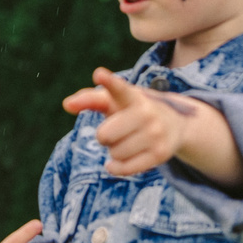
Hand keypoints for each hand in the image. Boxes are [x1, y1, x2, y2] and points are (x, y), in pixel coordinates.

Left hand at [63, 67, 226, 179]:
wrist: (176, 125)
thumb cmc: (134, 111)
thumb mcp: (115, 101)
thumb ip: (90, 99)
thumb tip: (66, 104)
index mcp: (132, 96)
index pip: (118, 88)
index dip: (109, 82)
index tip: (99, 74)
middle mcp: (146, 112)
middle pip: (105, 135)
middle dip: (104, 136)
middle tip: (116, 131)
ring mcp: (155, 133)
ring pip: (115, 153)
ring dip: (115, 151)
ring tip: (127, 142)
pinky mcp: (160, 154)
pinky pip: (126, 168)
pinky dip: (116, 168)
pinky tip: (116, 163)